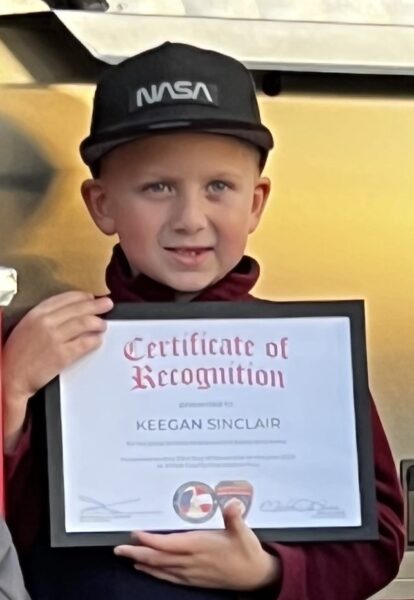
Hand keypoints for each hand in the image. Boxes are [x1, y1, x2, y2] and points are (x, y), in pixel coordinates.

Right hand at [2, 291, 112, 450]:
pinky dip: (94, 340)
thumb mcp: (26, 326)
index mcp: (36, 313)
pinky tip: (98, 340)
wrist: (11, 377)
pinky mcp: (62, 355)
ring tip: (103, 325)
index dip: (82, 297)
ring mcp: (55, 338)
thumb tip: (69, 312)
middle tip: (108, 305)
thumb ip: (45, 317)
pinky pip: (84, 343)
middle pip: (79, 309)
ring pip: (85, 324)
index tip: (91, 297)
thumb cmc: (17, 353)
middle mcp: (46, 322)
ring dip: (98, 323)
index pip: (65, 298)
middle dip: (96, 306)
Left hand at [114, 502, 280, 590]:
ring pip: (160, 569)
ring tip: (126, 556)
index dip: (151, 540)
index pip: (169, 544)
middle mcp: (192, 561)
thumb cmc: (247, 551)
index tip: (135, 532)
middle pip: (158, 558)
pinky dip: (154, 572)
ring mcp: (191, 573)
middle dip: (137, 552)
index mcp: (201, 546)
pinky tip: (145, 569)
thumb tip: (232, 504)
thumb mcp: (244, 532)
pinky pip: (168, 577)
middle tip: (118, 548)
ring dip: (141, 562)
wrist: (256, 577)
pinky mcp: (193, 580)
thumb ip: (235, 517)